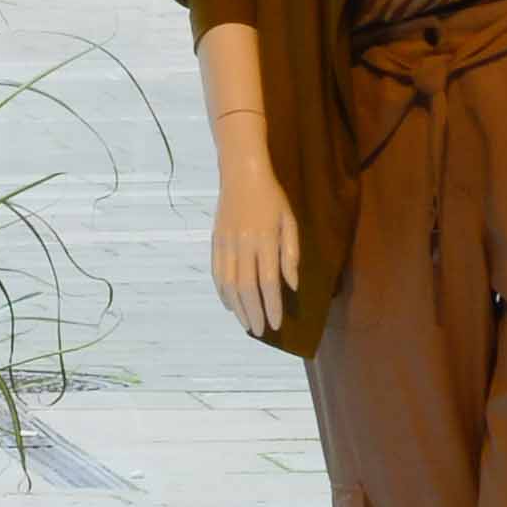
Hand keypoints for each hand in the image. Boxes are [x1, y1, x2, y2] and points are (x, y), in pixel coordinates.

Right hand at [209, 153, 296, 337]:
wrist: (241, 175)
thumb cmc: (272, 198)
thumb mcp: (289, 222)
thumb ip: (290, 254)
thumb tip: (291, 285)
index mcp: (265, 240)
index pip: (268, 281)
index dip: (272, 305)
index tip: (277, 323)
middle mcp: (243, 245)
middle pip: (247, 287)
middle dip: (254, 312)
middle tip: (260, 332)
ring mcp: (226, 244)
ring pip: (230, 284)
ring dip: (238, 307)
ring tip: (246, 324)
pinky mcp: (216, 242)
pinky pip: (217, 273)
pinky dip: (223, 292)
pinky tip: (230, 304)